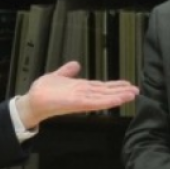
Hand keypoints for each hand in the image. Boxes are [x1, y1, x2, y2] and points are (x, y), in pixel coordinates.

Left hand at [16, 61, 139, 128]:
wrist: (32, 101)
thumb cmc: (42, 92)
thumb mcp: (56, 76)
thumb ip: (67, 71)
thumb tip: (75, 64)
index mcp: (81, 89)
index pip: (102, 87)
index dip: (115, 86)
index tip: (128, 85)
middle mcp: (84, 95)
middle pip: (106, 92)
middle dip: (122, 91)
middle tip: (137, 91)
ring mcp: (82, 99)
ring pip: (104, 97)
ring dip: (119, 96)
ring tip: (133, 95)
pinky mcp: (77, 103)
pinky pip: (95, 102)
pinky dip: (108, 101)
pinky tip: (118, 100)